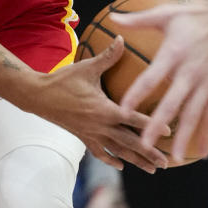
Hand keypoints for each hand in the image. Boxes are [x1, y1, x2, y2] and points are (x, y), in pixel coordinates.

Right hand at [36, 38, 169, 172]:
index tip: (169, 133)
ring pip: (118, 151)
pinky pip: (99, 152)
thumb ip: (107, 56)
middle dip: (149, 153)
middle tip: (166, 163)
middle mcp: (100, 125)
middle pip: (130, 142)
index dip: (152, 125)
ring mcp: (91, 134)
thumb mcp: (86, 67)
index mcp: (104, 109)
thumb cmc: (62, 80)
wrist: (37, 96)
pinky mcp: (83, 137)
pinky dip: (112, 159)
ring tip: (153, 169)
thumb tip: (122, 38)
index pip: (133, 119)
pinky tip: (122, 165)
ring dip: (136, 161)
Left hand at [118, 0, 207, 160]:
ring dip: (184, 137)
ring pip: (194, 114)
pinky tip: (201, 151)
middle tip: (144, 145)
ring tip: (173, 156)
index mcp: (173, 54)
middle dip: (157, 126)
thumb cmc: (198, 14)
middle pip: (171, 103)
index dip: (136, 95)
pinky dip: (207, 133)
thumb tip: (111, 18)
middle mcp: (191, 72)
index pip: (150, 78)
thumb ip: (138, 20)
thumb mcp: (167, 14)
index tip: (121, 110)